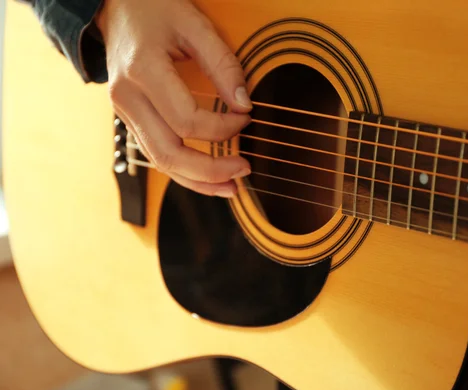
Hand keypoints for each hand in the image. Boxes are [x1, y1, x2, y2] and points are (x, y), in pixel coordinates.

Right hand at [95, 0, 251, 197]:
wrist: (114, 8)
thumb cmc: (153, 10)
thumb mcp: (193, 25)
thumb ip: (223, 64)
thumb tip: (244, 105)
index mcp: (142, 72)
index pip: (187, 120)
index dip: (223, 128)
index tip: (247, 118)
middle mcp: (127, 98)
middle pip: (169, 153)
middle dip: (210, 170)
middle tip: (244, 169)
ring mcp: (124, 112)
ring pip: (160, 162)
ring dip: (197, 181)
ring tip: (230, 188)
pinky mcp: (131, 119)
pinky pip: (156, 154)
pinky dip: (184, 171)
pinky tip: (206, 178)